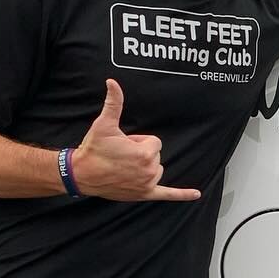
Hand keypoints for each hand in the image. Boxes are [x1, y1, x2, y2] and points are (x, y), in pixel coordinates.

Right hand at [71, 79, 201, 202]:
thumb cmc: (94, 149)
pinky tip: (196, 194)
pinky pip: (168, 194)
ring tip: (124, 167)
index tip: (123, 144)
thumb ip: (114, 102)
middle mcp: (150, 170)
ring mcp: (148, 184)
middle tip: (120, 156)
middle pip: (156, 156)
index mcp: (145, 153)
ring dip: (145, 167)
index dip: (139, 141)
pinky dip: (182, 195)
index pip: (155, 142)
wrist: (82, 174)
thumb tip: (112, 82)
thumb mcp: (104, 124)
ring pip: (157, 170)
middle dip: (140, 154)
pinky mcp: (145, 194)